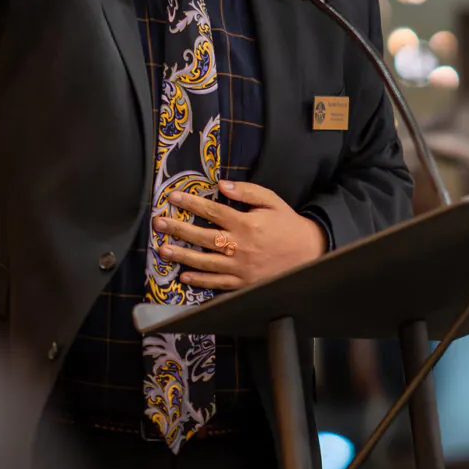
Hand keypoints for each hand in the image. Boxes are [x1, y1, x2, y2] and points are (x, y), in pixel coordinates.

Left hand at [156, 181, 326, 290]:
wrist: (309, 254)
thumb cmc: (288, 225)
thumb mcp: (272, 201)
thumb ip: (247, 192)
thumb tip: (222, 184)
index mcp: (246, 223)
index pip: (212, 211)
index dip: (190, 203)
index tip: (173, 197)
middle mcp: (240, 246)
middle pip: (202, 237)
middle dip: (178, 229)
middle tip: (159, 223)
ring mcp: (240, 267)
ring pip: (205, 262)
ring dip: (182, 256)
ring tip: (163, 250)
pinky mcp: (244, 283)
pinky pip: (218, 284)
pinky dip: (200, 281)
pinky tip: (184, 277)